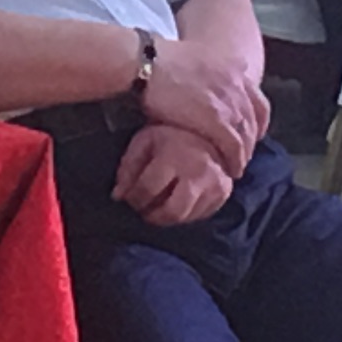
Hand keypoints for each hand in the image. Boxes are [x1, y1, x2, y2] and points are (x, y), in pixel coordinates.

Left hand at [114, 121, 237, 228]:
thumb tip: (117, 196)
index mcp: (174, 155)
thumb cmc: (170, 132)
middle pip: (172, 212)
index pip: (148, 190)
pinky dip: (186, 214)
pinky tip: (177, 202)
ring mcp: (214, 183)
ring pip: (186, 217)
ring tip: (158, 207)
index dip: (134, 198)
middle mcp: (198, 172)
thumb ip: (128, 167)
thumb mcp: (145, 141)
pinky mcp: (224, 191)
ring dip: (168, 218)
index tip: (129, 198)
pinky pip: (201, 215)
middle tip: (145, 210)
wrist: (208, 124)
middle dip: (153, 217)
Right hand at [139, 33, 265, 170]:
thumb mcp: (199, 54)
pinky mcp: (215, 119)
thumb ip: (216, 67)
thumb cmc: (163, 60)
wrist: (148, 63)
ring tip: (235, 166)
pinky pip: (233, 146)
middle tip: (241, 155)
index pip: (259, 102)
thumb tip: (221, 74)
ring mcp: (228, 102)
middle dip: (249, 141)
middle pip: (253, 121)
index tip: (253, 135)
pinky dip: (234, 160)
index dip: (258, 123)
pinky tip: (229, 169)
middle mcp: (236, 85)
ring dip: (243, 154)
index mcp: (234, 69)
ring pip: (246, 135)